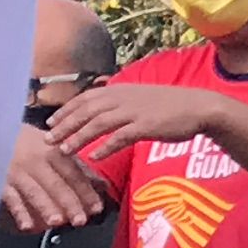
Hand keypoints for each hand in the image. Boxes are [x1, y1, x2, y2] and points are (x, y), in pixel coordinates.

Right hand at [0, 129, 109, 233]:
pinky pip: (9, 197)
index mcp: (51, 151)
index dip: (86, 190)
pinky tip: (27, 226)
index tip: (97, 208)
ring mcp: (15, 170)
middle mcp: (34, 160)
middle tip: (81, 220)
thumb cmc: (24, 142)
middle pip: (55, 183)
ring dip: (46, 206)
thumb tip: (102, 185)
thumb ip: (76, 166)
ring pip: (34, 190)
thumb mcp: (51, 146)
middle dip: (69, 202)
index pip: (73, 173)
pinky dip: (18, 211)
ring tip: (57, 222)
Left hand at [39, 83, 233, 161]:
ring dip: (79, 137)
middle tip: (48, 140)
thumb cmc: (170, 105)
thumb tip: (102, 112)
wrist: (198, 106)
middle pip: (86, 111)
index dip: (66, 110)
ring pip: (98, 123)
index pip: (84, 99)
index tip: (51, 122)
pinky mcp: (147, 126)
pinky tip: (95, 157)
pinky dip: (106, 147)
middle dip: (65, 125)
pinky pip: (121, 137)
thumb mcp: (140, 98)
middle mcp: (122, 98)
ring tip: (65, 150)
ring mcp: (134, 112)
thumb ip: (120, 103)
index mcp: (119, 91)